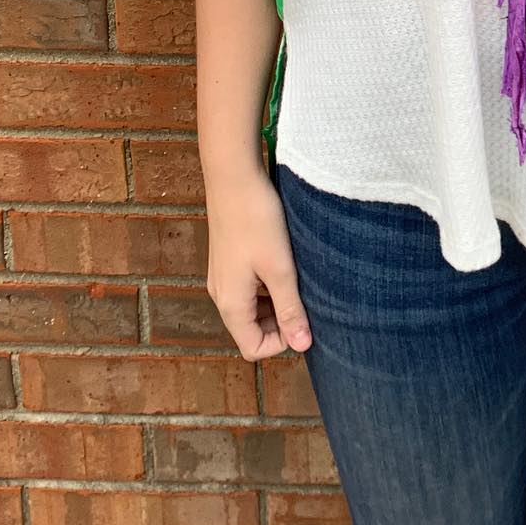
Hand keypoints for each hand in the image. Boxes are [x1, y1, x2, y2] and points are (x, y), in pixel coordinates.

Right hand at [203, 167, 312, 361]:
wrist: (234, 177)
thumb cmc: (257, 220)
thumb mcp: (280, 268)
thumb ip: (290, 308)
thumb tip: (303, 346)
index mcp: (230, 303)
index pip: (252, 348)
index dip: (281, 341)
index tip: (303, 317)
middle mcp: (221, 294)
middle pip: (251, 329)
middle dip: (280, 322)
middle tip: (305, 297)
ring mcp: (223, 277)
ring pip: (251, 308)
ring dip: (275, 302)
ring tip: (297, 277)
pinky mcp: (228, 261)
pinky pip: (248, 288)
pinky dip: (267, 285)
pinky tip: (284, 262)